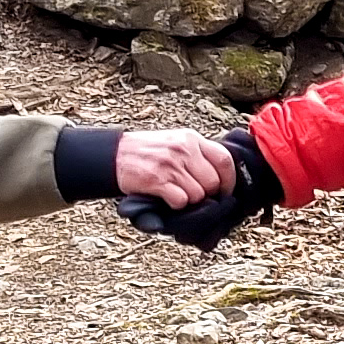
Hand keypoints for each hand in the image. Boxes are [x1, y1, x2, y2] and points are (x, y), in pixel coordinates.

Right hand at [115, 126, 238, 207]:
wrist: (115, 154)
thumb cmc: (148, 151)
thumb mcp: (176, 141)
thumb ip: (198, 153)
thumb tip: (221, 176)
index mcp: (191, 139)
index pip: (224, 160)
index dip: (229, 180)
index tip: (224, 191)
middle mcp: (183, 149)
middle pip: (212, 182)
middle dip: (206, 194)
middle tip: (194, 194)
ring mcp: (170, 164)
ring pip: (198, 194)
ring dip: (189, 200)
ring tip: (176, 193)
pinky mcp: (157, 180)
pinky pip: (181, 201)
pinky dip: (176, 205)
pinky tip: (166, 198)